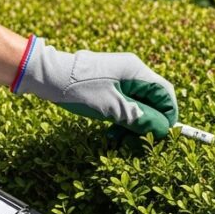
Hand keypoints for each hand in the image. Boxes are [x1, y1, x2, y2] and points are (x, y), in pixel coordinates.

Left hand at [14, 36, 178, 137]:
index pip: (166, 96)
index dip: (166, 118)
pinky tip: (112, 130)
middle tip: (134, 142)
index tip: (157, 137)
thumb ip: (141, 119)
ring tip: (119, 138)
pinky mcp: (110, 82)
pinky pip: (126, 102)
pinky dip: (123, 118)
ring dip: (134, 124)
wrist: (47, 76)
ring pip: (140, 104)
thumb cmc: (79, 90)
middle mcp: (133, 71)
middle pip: (154, 101)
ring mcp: (121, 76)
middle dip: (147, 124)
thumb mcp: (113, 109)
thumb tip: (163, 129)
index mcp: (137, 72)